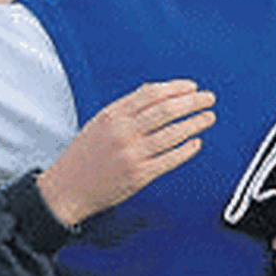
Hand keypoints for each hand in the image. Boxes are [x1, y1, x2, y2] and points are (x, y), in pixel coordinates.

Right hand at [37, 80, 215, 226]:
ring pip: (172, 134)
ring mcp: (132, 154)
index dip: (175, 88)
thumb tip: (155, 93)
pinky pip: (170, 159)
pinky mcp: (139, 175)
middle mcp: (122, 133)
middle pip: (166, 110)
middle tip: (208, 98)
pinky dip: (186, 150)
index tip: (191, 87)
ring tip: (208, 118)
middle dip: (192, 102)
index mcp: (112, 116)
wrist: (66, 189)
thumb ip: (125, 109)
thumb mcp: (98, 123)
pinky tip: (196, 143)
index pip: (151, 94)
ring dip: (195, 123)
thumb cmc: (82, 157)